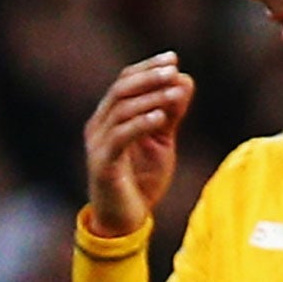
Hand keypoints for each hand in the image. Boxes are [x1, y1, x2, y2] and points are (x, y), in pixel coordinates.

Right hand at [81, 52, 192, 236]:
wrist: (123, 223)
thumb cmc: (140, 182)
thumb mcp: (161, 143)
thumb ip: (171, 114)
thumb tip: (184, 80)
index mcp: (109, 119)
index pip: (124, 81)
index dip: (147, 67)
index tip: (173, 58)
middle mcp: (98, 127)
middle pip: (120, 90)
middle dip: (149, 76)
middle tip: (173, 70)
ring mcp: (97, 145)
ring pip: (121, 110)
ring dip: (150, 98)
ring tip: (175, 92)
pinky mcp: (103, 164)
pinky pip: (120, 136)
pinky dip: (141, 123)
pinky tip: (161, 116)